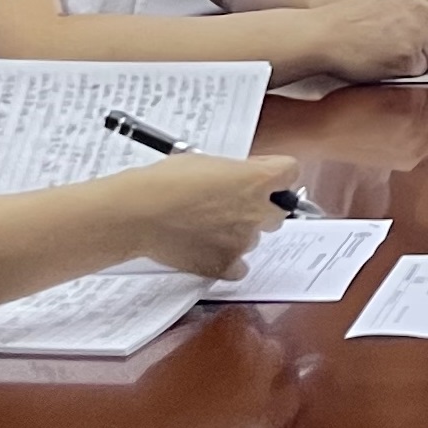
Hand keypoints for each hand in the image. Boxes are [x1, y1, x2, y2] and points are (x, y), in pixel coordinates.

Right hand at [122, 151, 298, 278]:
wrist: (137, 213)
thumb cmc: (164, 182)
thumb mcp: (204, 161)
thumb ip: (234, 172)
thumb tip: (240, 178)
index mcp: (256, 180)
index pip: (290, 172)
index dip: (275, 173)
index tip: (261, 175)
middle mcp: (257, 212)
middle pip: (279, 210)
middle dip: (262, 207)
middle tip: (235, 204)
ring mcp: (243, 242)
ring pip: (255, 238)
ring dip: (240, 232)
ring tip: (208, 226)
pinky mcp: (226, 265)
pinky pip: (239, 266)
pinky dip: (228, 260)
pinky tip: (207, 249)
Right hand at [310, 0, 427, 78]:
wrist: (320, 33)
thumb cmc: (340, 20)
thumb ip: (405, 5)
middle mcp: (417, 8)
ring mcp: (414, 30)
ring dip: (426, 63)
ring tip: (401, 62)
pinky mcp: (407, 53)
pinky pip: (421, 70)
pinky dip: (409, 72)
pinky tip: (388, 66)